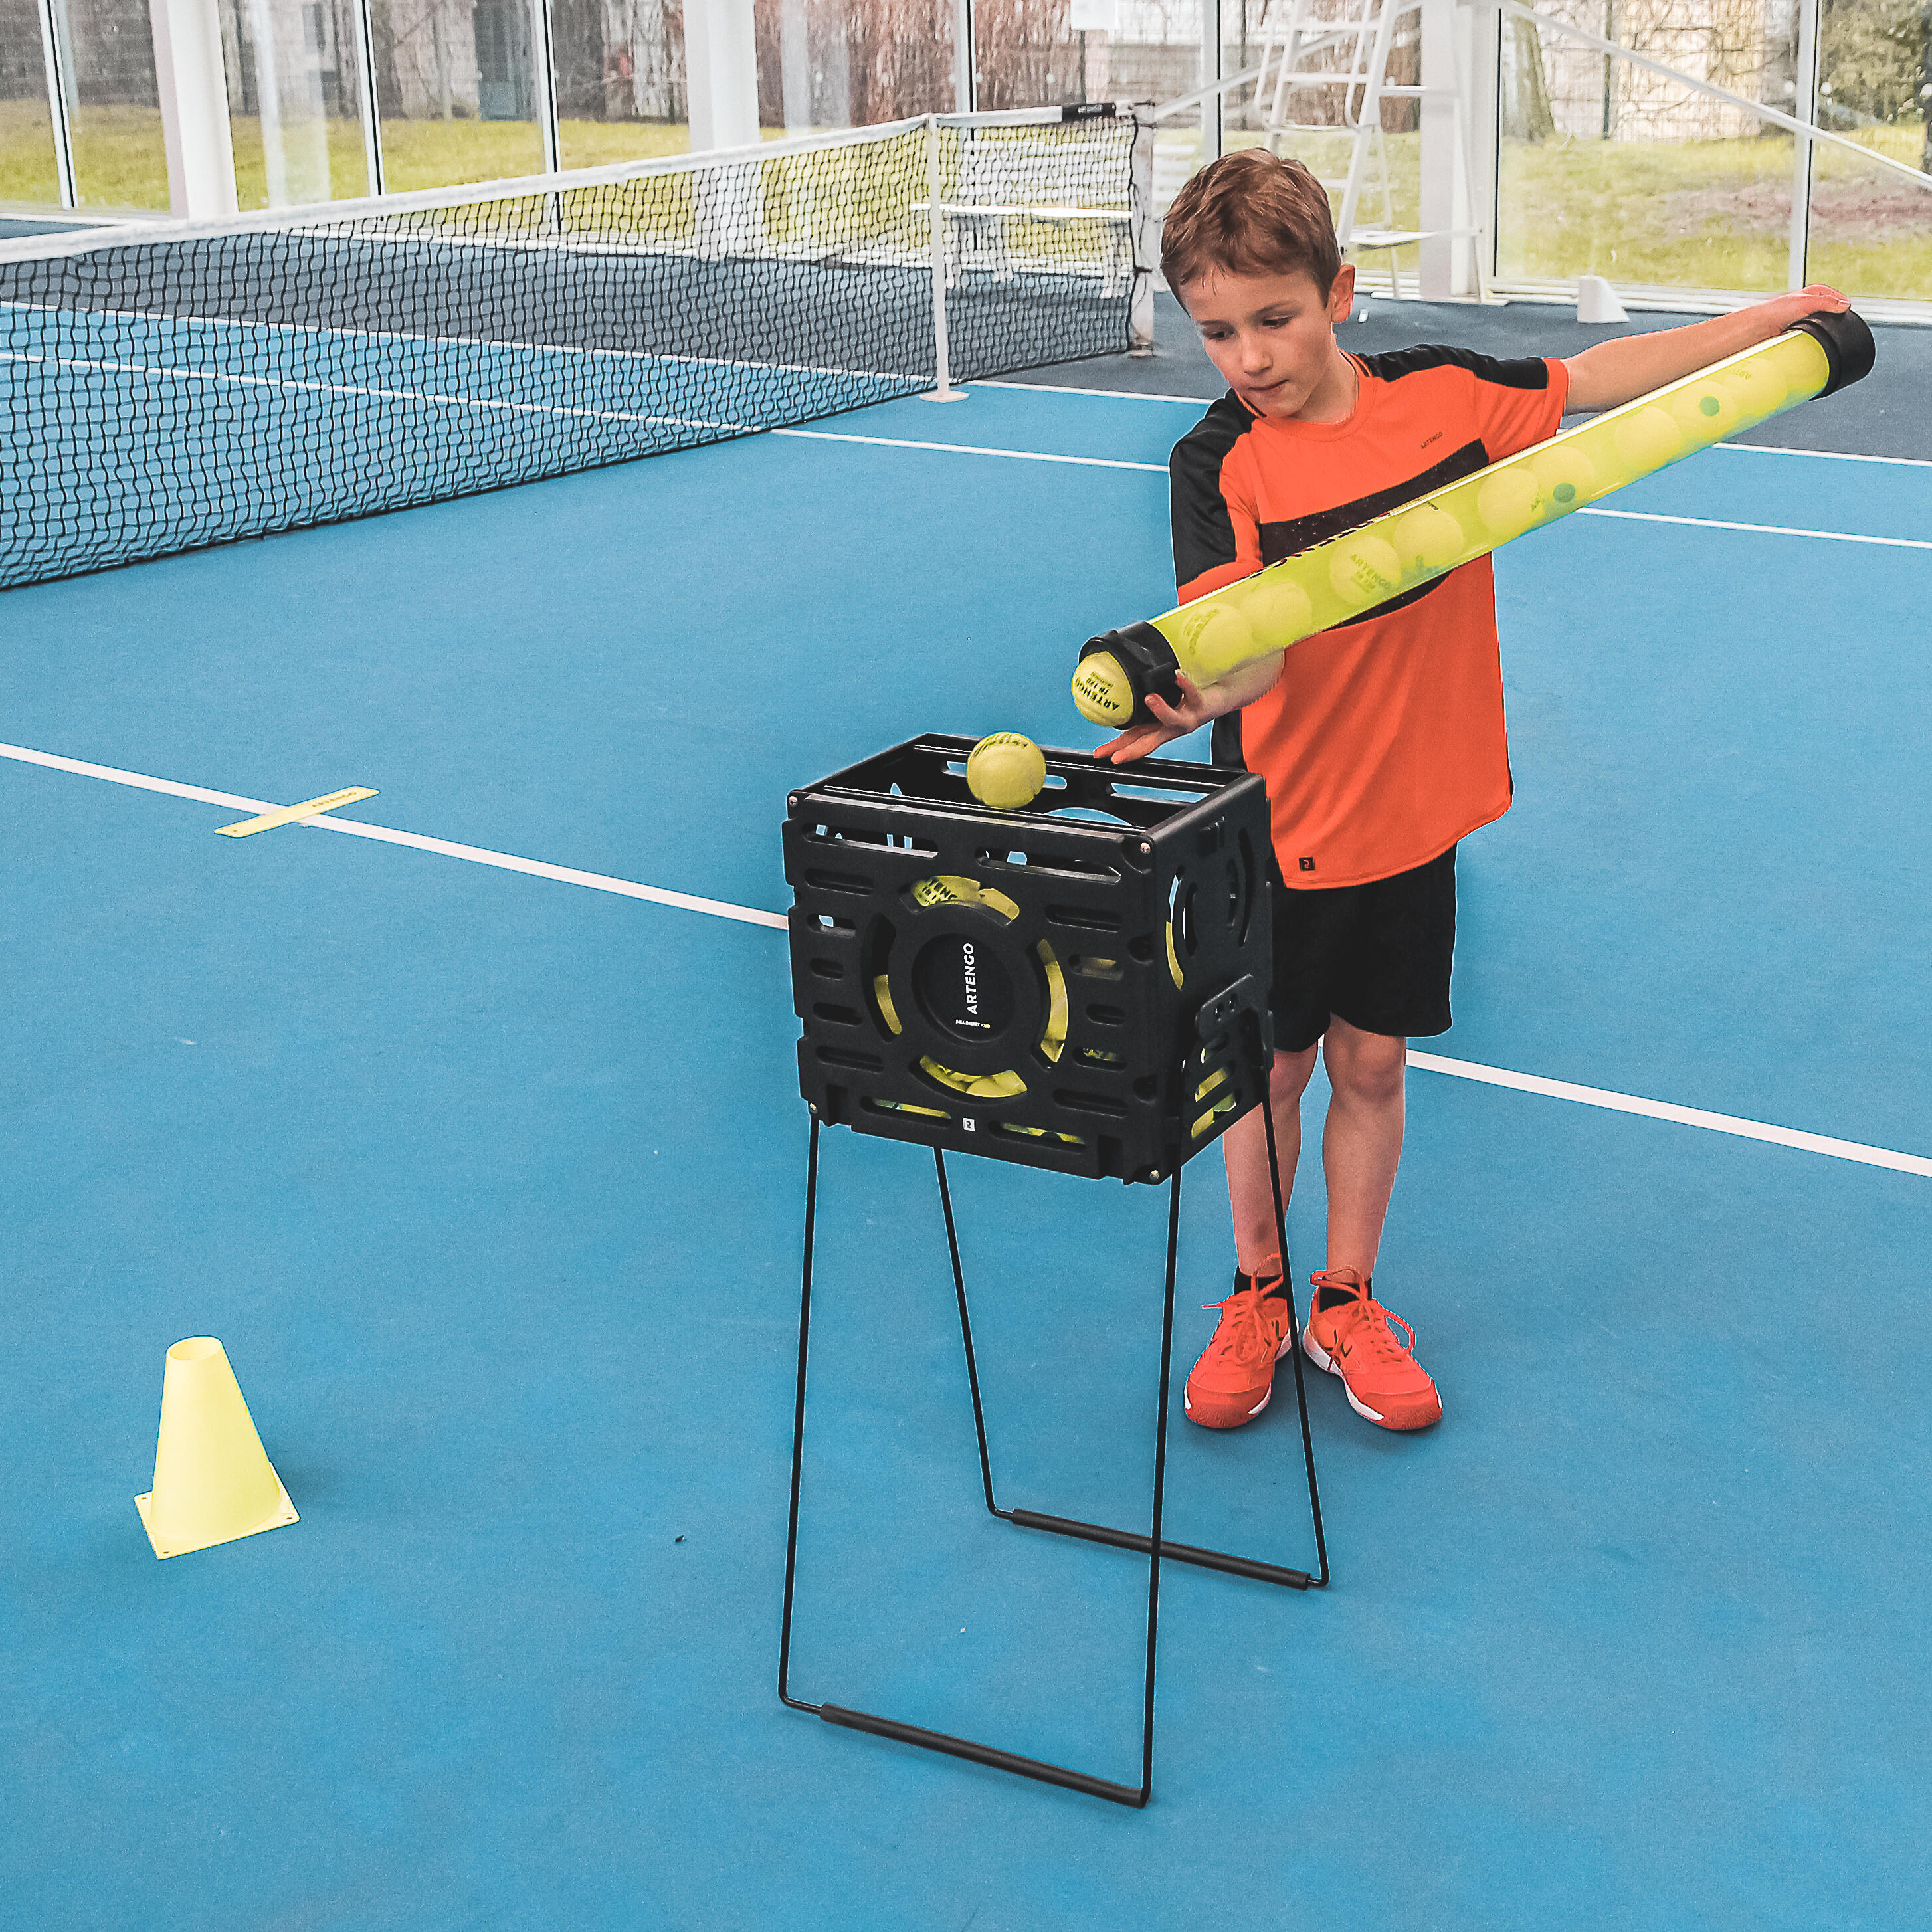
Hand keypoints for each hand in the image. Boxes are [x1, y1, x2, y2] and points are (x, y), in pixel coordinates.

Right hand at [1094, 674, 1215, 764]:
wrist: (1216, 701)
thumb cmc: (1184, 704)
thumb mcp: (1160, 709)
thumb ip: (1142, 708)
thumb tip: (1117, 697)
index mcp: (1157, 728)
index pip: (1133, 740)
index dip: (1116, 749)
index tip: (1100, 755)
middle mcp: (1170, 728)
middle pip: (1149, 742)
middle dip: (1131, 750)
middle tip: (1116, 756)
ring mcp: (1185, 718)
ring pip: (1172, 719)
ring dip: (1160, 710)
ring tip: (1149, 699)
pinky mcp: (1200, 705)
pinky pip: (1192, 694)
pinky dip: (1184, 685)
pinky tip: (1177, 676)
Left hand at [1763, 283, 1850, 328]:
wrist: (1758, 328)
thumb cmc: (1775, 311)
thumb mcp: (1806, 302)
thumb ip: (1826, 302)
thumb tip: (1845, 305)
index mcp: (1809, 293)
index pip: (1831, 294)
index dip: (1841, 300)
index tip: (1849, 308)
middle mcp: (1805, 304)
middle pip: (1826, 309)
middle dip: (1833, 315)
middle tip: (1842, 321)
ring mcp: (1800, 318)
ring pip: (1818, 322)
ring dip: (1822, 327)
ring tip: (1829, 331)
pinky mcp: (1795, 331)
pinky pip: (1810, 334)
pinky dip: (1814, 336)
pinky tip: (1816, 339)